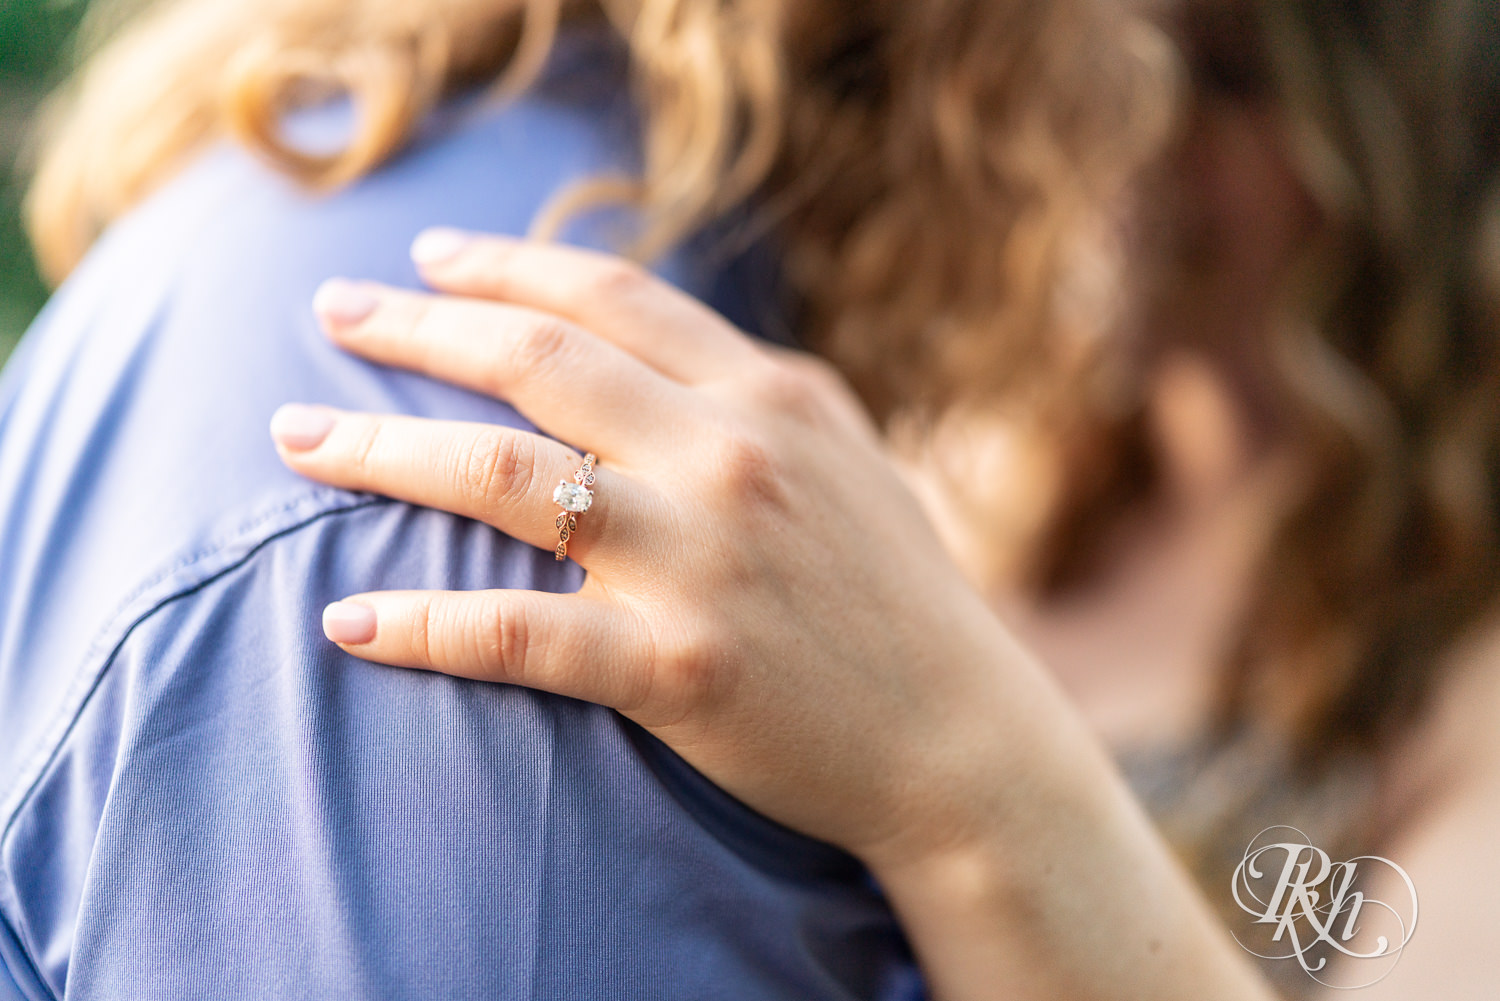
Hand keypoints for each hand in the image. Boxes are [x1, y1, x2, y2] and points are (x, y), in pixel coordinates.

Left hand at [270, 229, 1052, 870]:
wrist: (961, 736)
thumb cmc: (894, 594)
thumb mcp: (842, 455)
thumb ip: (751, 393)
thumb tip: (644, 348)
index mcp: (770, 393)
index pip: (610, 295)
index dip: (504, 266)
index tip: (426, 259)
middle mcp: (732, 455)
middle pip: (535, 361)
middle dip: (413, 328)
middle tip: (329, 314)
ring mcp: (704, 560)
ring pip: (501, 478)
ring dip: (378, 448)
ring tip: (295, 436)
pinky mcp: (680, 669)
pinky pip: (517, 634)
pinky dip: (420, 625)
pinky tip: (348, 619)